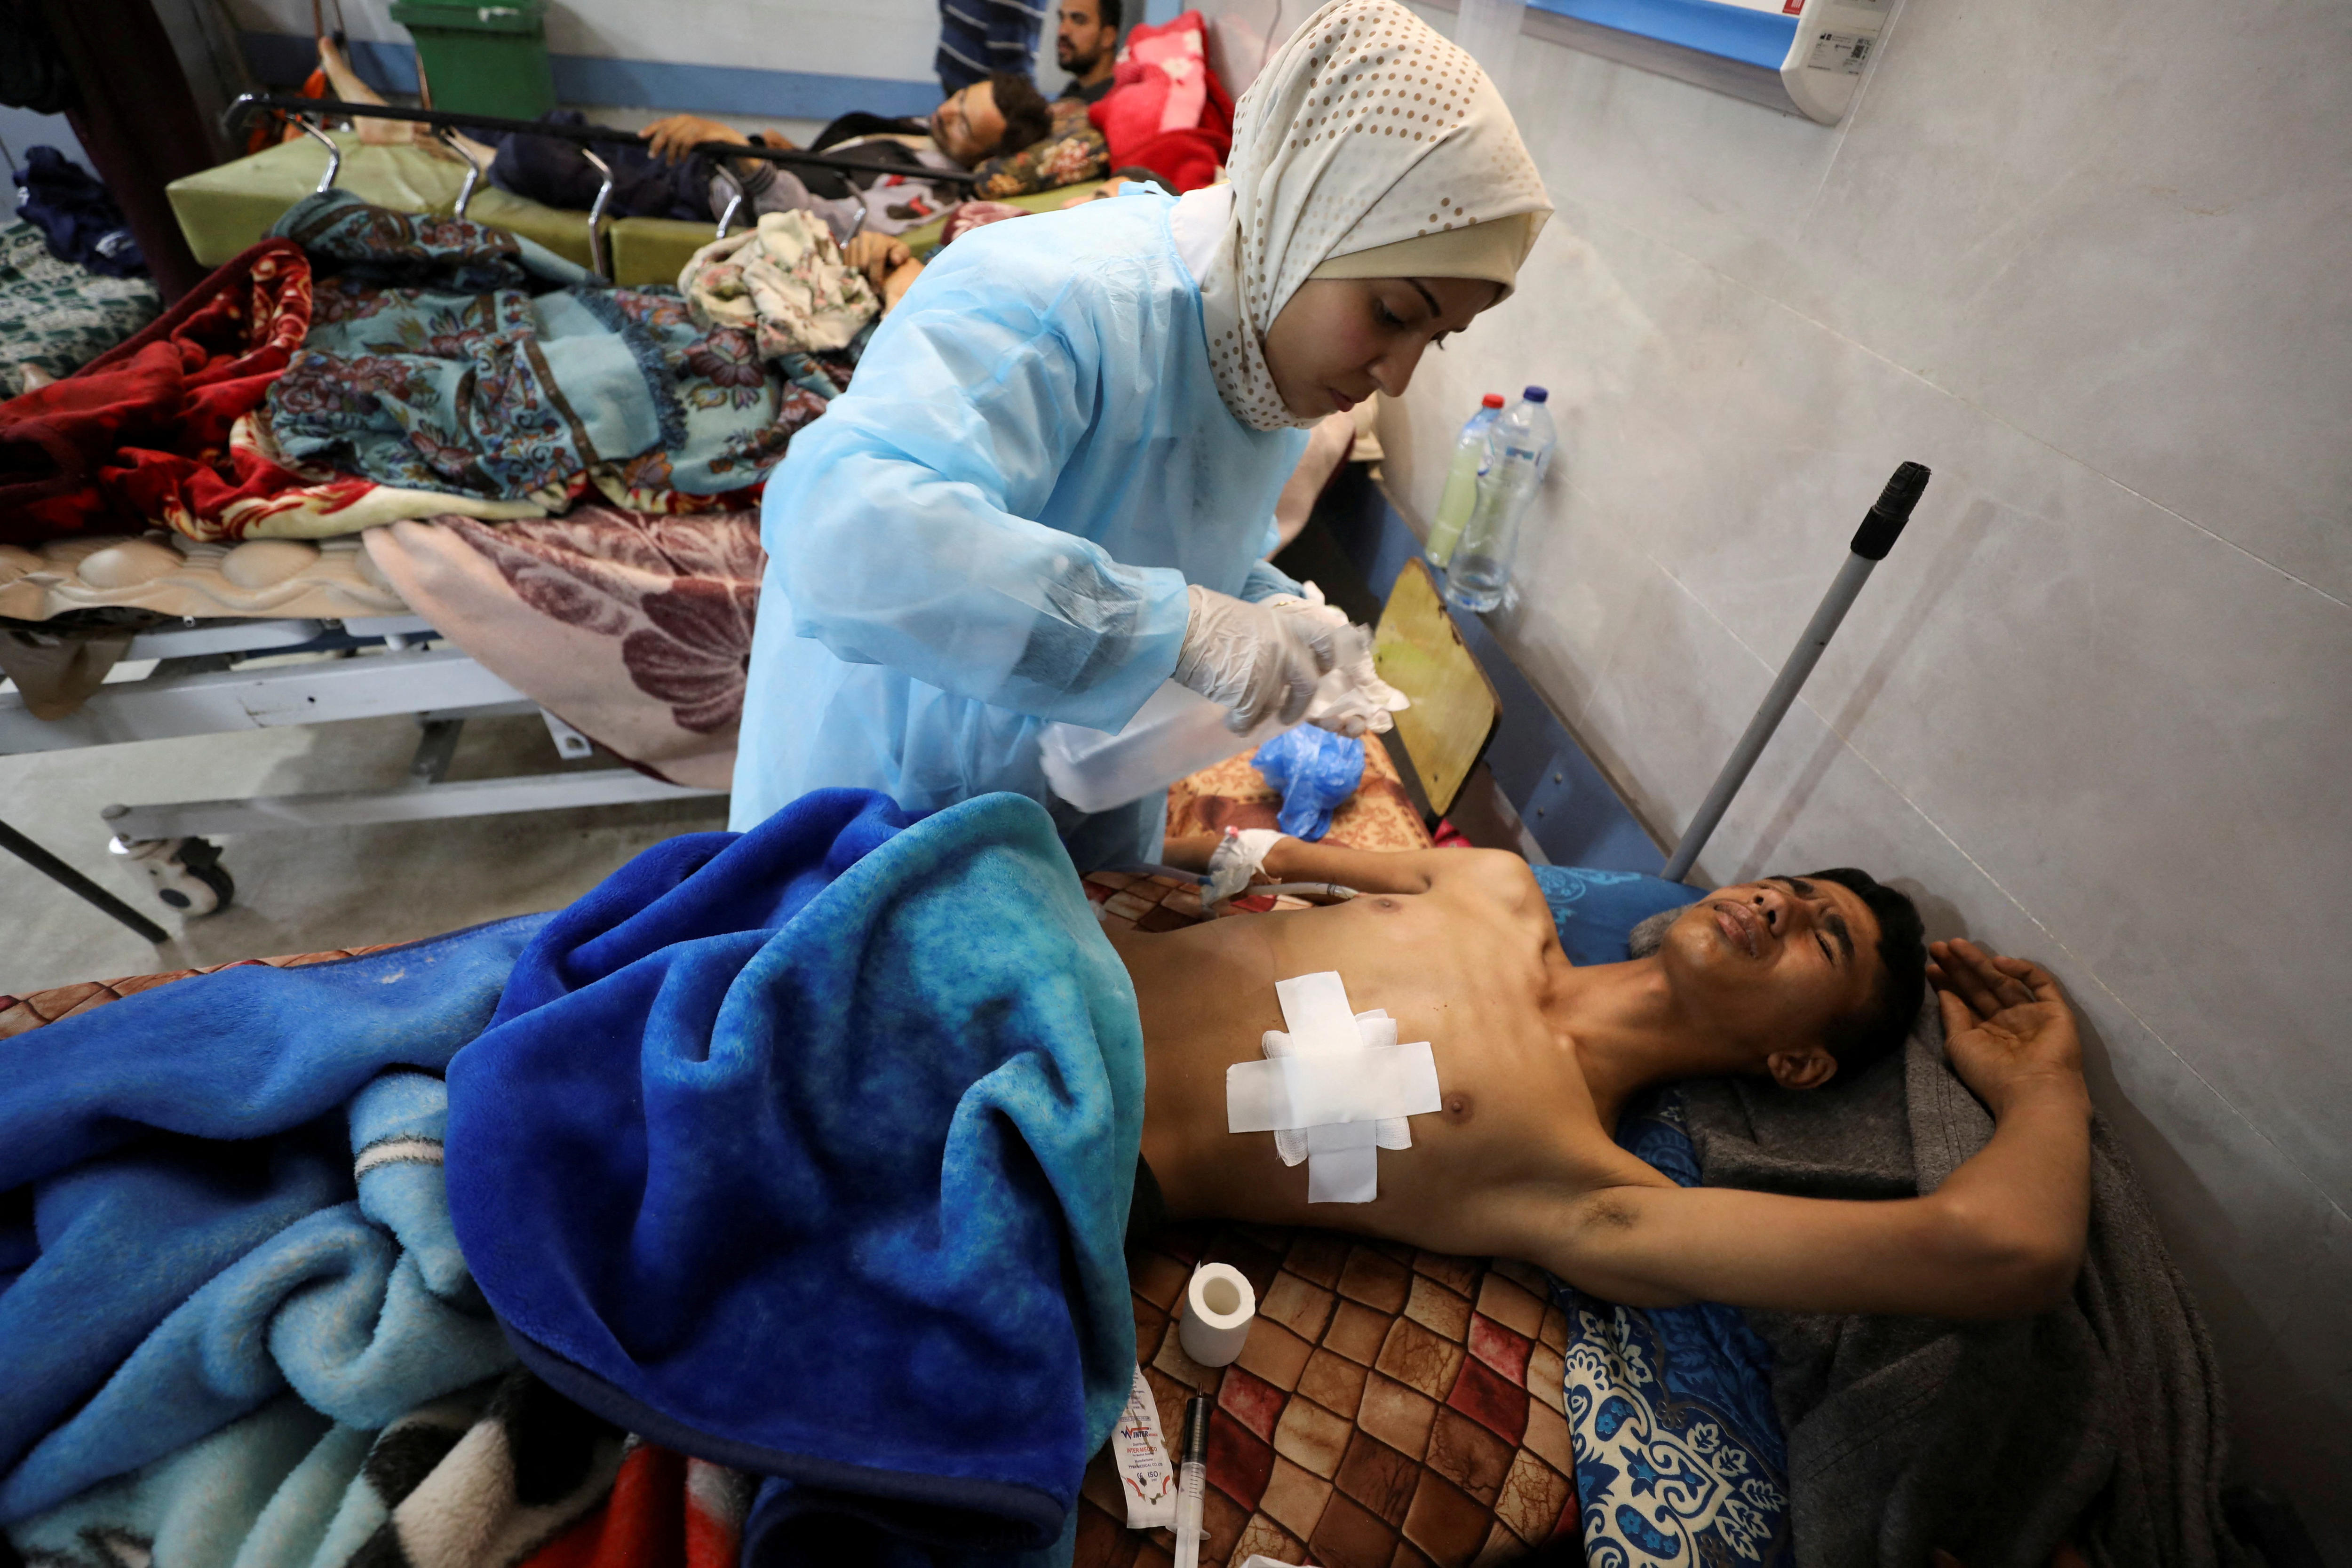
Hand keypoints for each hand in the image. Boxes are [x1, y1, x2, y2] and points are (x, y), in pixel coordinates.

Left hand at [640, 114, 747, 163]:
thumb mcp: (689, 136)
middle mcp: (686, 120)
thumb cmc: (706, 139)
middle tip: (652, 155)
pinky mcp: (704, 133)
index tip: (640, 136)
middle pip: (665, 131)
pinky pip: (688, 142)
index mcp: (681, 119)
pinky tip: (682, 159)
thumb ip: (676, 137)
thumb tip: (659, 145)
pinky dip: (683, 152)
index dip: (650, 129)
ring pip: (675, 138)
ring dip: (671, 153)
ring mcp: (695, 125)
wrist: (728, 137)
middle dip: (657, 144)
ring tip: (670, 163)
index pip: (662, 123)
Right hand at [843, 232, 915, 295]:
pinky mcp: (846, 249)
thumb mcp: (903, 253)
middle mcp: (864, 236)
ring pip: (853, 265)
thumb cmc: (895, 254)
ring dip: (860, 276)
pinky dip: (852, 273)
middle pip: (862, 263)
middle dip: (868, 277)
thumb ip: (901, 255)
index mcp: (879, 238)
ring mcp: (854, 242)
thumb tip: (895, 260)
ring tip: (867, 281)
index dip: (876, 275)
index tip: (877, 289)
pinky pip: (846, 265)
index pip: (876, 258)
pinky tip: (860, 277)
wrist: (884, 251)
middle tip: (872, 287)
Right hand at [1171, 585, 1336, 733]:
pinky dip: (1239, 724)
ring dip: (1255, 714)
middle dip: (1298, 705)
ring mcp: (1270, 673)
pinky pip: (1249, 721)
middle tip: (1288, 715)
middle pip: (1307, 685)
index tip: (1322, 670)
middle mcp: (1285, 649)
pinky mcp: (1251, 696)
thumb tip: (1267, 659)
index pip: (1323, 639)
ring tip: (1236, 711)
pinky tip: (1227, 718)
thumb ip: (1266, 638)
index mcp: (1284, 625)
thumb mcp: (1247, 618)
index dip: (1326, 658)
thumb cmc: (1201, 617)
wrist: (1179, 626)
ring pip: (1272, 707)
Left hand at [1930, 939, 2088, 1117]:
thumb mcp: (1959, 1044)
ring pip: (2004, 981)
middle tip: (1938, 947)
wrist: (2031, 1091)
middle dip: (1959, 967)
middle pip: (1981, 987)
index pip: (1965, 1001)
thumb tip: (1942, 990)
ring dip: (1980, 962)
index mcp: (1986, 1033)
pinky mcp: (2055, 1010)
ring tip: (1955, 945)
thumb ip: (1952, 1015)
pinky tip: (1997, 962)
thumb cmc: (1991, 1074)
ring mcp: (2031, 1015)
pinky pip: (2040, 983)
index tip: (1930, 966)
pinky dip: (2021, 969)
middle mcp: (2008, 1022)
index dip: (1948, 982)